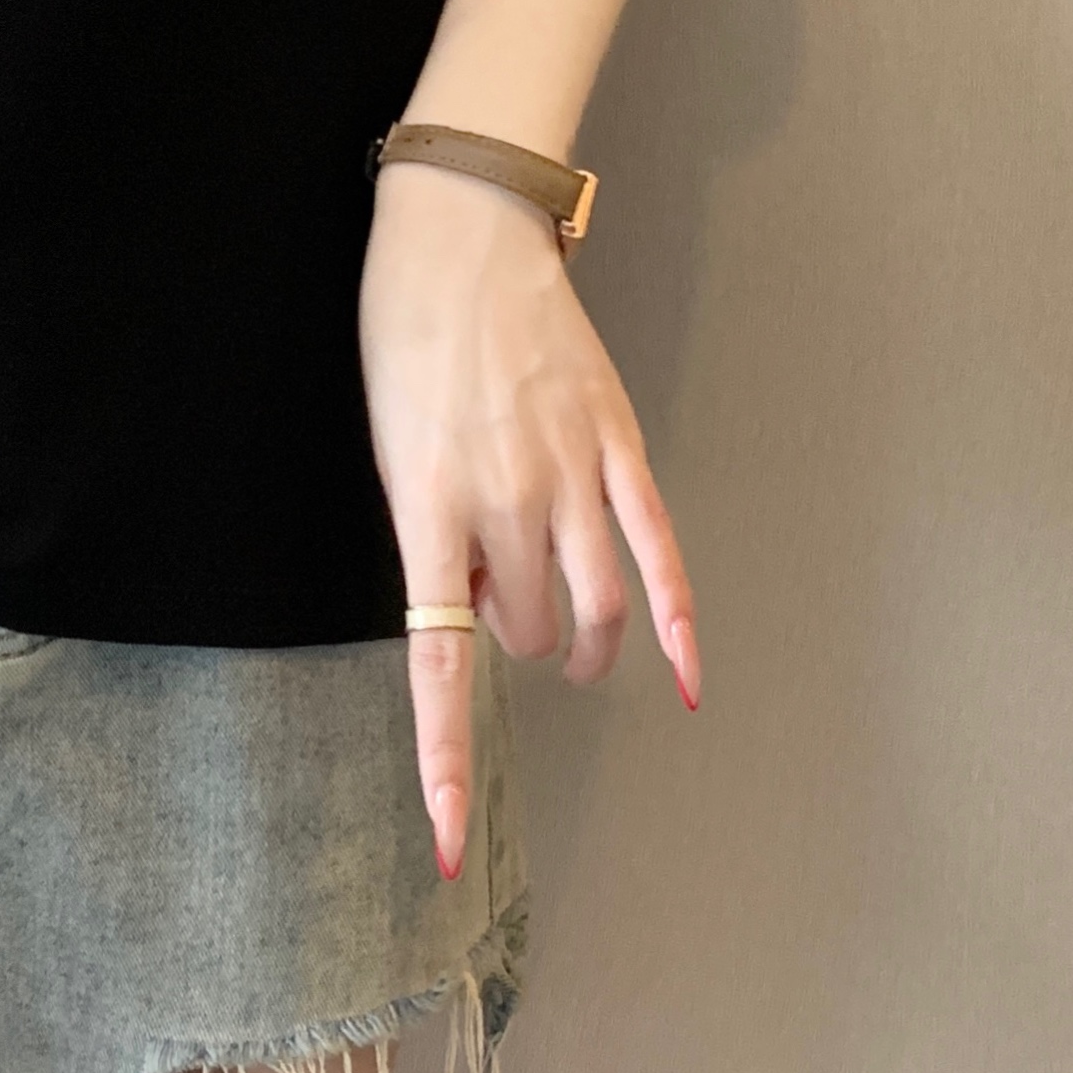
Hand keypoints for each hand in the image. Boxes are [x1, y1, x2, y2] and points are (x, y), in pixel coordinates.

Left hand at [357, 159, 699, 883]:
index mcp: (428, 502)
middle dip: (511, 637)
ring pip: (595, 608)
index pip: (441, 661)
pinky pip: (660, 553)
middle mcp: (506, 498)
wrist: (459, 231)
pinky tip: (684, 677)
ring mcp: (571, 473)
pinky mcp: (618, 446)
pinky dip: (676, 623)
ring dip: (581, 644)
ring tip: (569, 648)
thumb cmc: (403, 331)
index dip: (448, 759)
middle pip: (524, 630)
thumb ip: (432, 530)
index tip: (451, 842)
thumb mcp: (389, 437)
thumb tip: (468, 603)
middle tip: (497, 602)